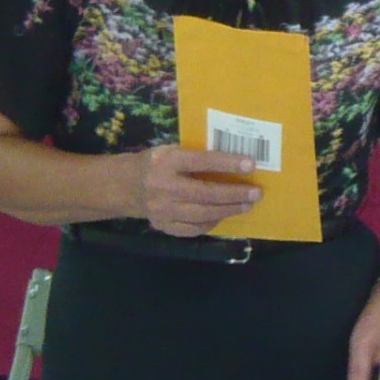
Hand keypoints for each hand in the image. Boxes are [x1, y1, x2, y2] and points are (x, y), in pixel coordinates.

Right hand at [133, 147, 261, 236]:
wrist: (123, 187)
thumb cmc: (154, 164)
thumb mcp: (170, 151)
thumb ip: (194, 156)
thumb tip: (232, 160)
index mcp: (166, 161)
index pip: (201, 161)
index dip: (227, 163)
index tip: (251, 164)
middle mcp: (164, 186)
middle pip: (206, 193)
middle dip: (235, 194)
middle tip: (256, 193)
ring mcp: (163, 210)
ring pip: (202, 214)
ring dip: (229, 210)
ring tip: (247, 205)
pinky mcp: (163, 225)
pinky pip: (193, 228)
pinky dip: (212, 222)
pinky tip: (224, 215)